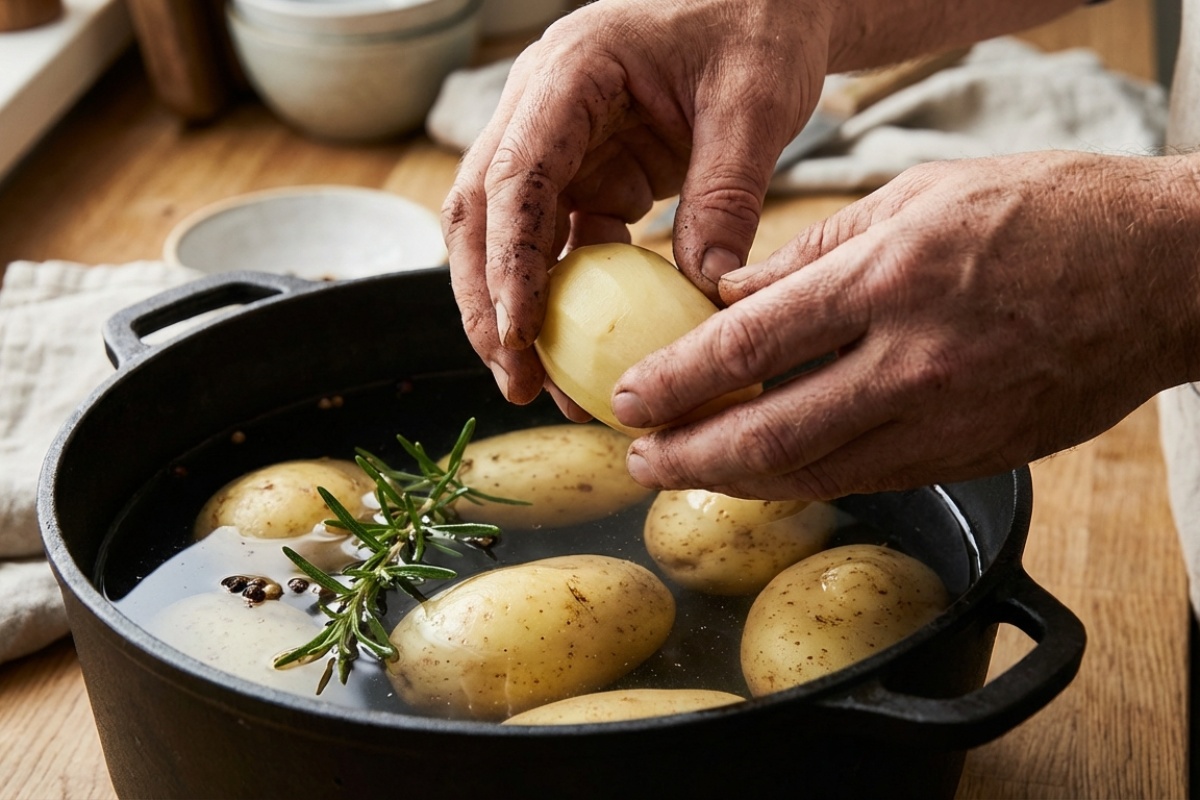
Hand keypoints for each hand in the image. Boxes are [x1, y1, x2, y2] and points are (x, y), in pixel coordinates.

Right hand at [442, 0, 832, 407]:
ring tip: (539, 386)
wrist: (766, 6)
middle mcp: (542, 109)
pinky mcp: (587, 179)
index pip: (514, 175)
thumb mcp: (755, 103)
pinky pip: (558, 248)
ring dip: (516, 312)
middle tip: (516, 381)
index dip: (508, 259)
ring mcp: (559, 147)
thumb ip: (727, 193)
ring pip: (506, 239)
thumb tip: (707, 292)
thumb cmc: (758, 27)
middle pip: (481, 214)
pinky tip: (580, 354)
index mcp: (569, 72)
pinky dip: (563, 302)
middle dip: (486, 302)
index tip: (520, 333)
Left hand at [612, 151, 1199, 498]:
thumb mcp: (918, 195)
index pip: (752, 342)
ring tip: (688, 474)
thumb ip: (816, 249)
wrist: (1168, 271)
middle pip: (770, 431)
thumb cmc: (1047, 212)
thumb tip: (734, 291)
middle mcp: (912, 359)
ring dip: (738, 481)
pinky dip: (808, 479)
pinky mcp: (975, 456)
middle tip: (639, 460)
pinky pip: (870, 477)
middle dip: (689, 455)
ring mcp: (947, 418)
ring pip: (816, 472)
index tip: (629, 400)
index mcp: (889, 277)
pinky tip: (769, 472)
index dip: (678, 380)